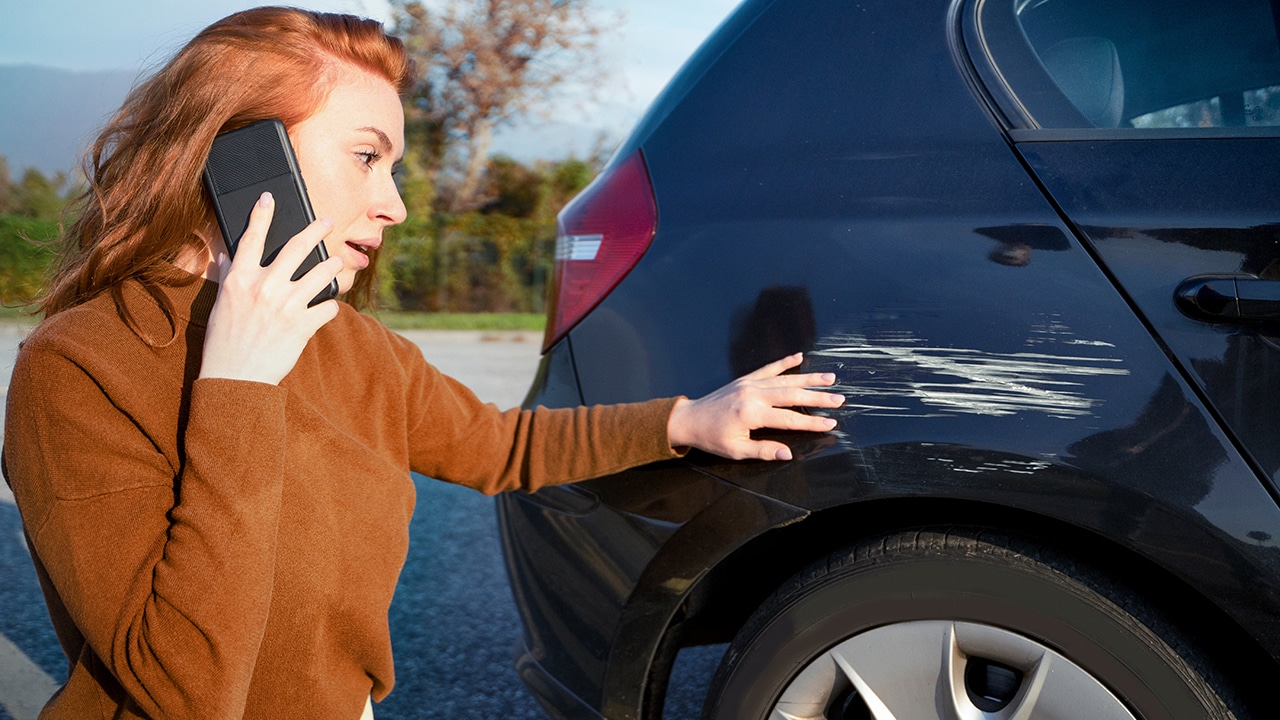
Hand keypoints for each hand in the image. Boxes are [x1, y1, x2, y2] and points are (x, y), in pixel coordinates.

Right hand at [198, 192, 343, 383]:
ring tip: (337, 263)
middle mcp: (264, 287)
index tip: (269, 197)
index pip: (251, 238)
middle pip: (297, 247)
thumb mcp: (221, 305)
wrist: (235, 377)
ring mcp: (286, 305)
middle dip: (316, 230)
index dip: (261, 214)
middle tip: (328, 222)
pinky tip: (327, 307)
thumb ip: (228, 278)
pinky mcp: (303, 325)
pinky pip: (328, 307)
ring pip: (321, 273)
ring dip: (332, 266)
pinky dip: (330, 306)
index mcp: (240, 279)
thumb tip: (228, 257)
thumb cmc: (224, 341)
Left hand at [666, 352, 843, 460]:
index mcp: (751, 414)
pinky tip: (800, 357)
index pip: (788, 419)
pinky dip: (785, 362)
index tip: (831, 423)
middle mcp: (753, 395)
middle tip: (839, 398)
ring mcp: (749, 384)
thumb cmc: (711, 437)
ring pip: (785, 379)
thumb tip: (787, 454)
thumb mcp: (736, 450)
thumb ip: (763, 451)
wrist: (689, 419)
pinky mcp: (745, 379)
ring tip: (830, 377)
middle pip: (792, 395)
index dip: (811, 423)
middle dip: (817, 397)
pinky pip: (768, 368)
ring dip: (809, 378)